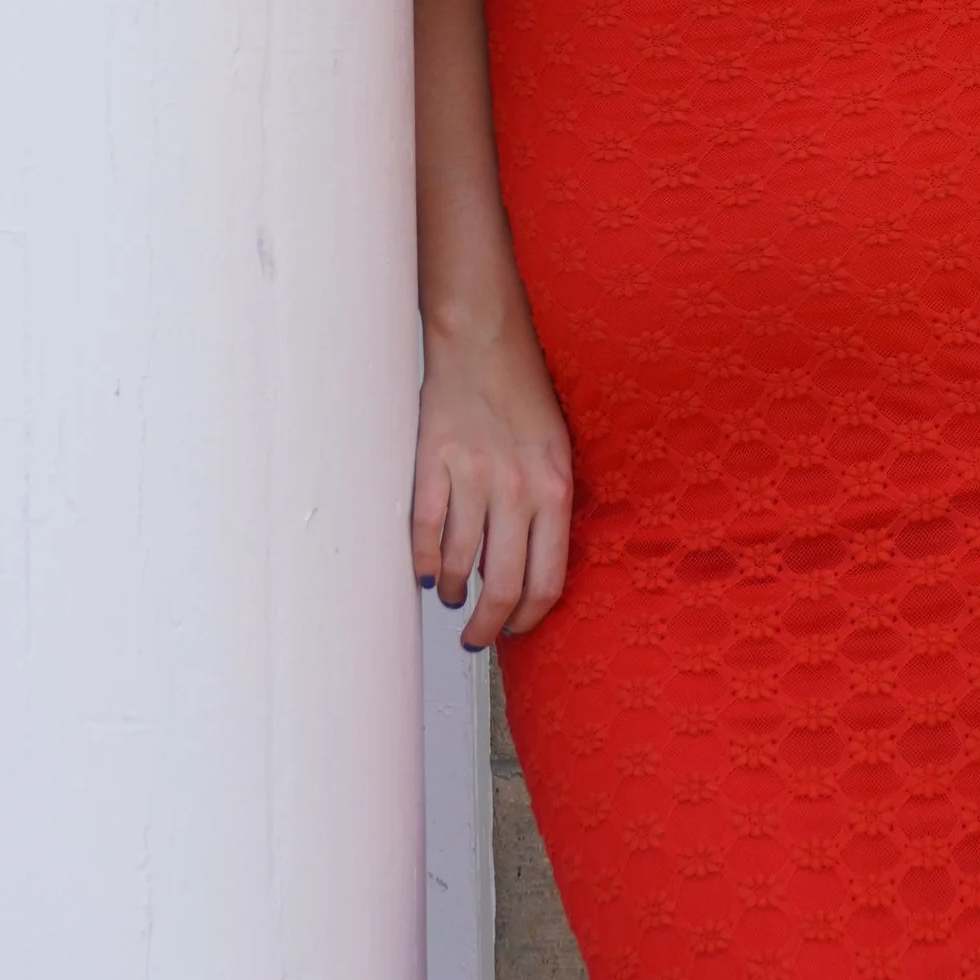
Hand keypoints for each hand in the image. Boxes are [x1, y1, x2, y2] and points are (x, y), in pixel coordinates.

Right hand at [411, 308, 573, 646]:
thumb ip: (548, 511)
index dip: (529, 618)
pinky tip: (424, 569)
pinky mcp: (432, 463)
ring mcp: (472, 476)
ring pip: (456, 565)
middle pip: (501, 586)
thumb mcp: (558, 454)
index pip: (547, 581)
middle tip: (476, 637)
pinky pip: (423, 532)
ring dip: (451, 592)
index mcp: (555, 490)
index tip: (518, 631)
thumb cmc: (523, 398)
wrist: (485, 342)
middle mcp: (517, 488)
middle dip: (487, 626)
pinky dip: (420, 562)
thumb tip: (527, 572)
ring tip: (450, 594)